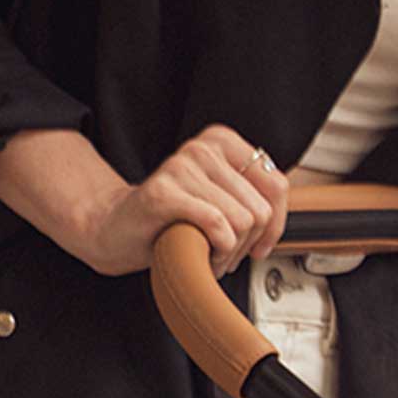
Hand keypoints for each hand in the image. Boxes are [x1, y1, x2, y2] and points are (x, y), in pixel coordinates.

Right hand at [0, 123, 285, 276]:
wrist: (115, 231)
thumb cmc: (170, 220)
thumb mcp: (221, 201)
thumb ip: (252, 198)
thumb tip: (282, 214)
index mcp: (222, 143)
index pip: (277, 185)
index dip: (274, 225)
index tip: (259, 245)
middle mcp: (202, 148)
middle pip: (259, 209)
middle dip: (246, 245)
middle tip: (223, 254)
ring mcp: (181, 166)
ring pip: (241, 221)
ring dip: (228, 253)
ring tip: (206, 253)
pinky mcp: (163, 192)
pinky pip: (217, 226)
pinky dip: (214, 252)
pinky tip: (199, 254)